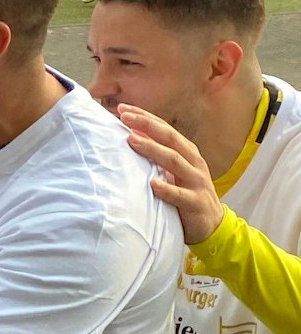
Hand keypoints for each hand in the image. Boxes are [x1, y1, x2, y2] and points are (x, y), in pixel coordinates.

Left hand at [118, 104, 223, 243]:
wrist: (212, 224)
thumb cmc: (185, 193)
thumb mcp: (172, 171)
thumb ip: (157, 155)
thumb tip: (131, 135)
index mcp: (186, 152)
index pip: (164, 129)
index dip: (145, 117)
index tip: (122, 108)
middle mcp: (193, 162)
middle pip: (170, 138)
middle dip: (147, 125)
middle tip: (124, 116)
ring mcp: (196, 182)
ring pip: (174, 161)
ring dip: (152, 150)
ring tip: (131, 140)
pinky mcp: (195, 203)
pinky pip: (180, 195)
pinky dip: (166, 189)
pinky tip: (152, 185)